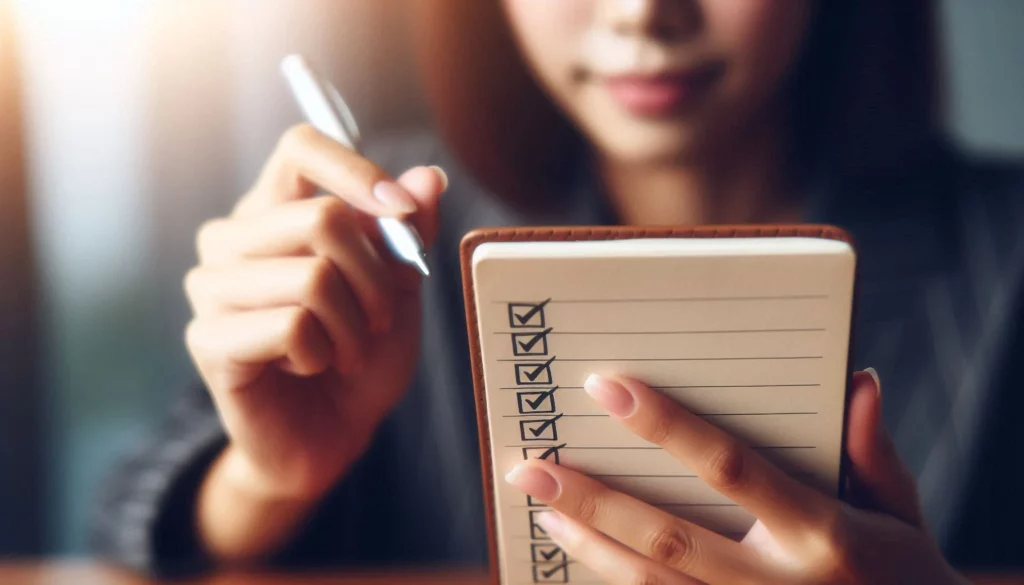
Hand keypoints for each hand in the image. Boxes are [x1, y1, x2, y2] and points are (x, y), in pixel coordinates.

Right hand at [185, 123, 445, 502]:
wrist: (329, 433)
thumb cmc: (359, 354)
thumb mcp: (398, 289)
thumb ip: (408, 233)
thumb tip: (428, 178)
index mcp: (274, 210)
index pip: (301, 148)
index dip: (357, 170)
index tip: (401, 211)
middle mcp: (231, 237)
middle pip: (323, 218)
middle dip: (376, 278)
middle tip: (378, 319)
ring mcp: (211, 286)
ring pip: (313, 277)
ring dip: (353, 325)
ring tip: (346, 349)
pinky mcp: (207, 337)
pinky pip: (292, 327)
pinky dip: (322, 354)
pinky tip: (308, 368)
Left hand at [505, 371, 967, 584]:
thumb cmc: (907, 577)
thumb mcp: (903, 515)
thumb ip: (873, 452)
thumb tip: (858, 381)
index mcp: (822, 534)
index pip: (731, 468)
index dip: (666, 426)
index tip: (605, 388)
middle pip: (668, 537)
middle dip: (593, 499)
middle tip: (529, 465)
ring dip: (590, 548)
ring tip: (541, 510)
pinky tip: (580, 559)